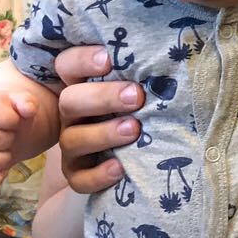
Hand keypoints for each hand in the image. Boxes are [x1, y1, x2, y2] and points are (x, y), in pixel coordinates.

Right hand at [0, 90, 38, 192]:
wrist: (2, 128)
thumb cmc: (10, 114)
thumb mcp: (20, 101)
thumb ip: (26, 101)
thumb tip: (28, 109)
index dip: (9, 119)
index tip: (15, 121)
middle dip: (8, 140)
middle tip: (11, 137)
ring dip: (3, 159)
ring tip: (6, 151)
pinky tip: (2, 169)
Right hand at [55, 46, 143, 194]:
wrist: (129, 156)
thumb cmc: (141, 108)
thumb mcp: (137, 90)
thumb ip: (140, 77)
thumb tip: (169, 58)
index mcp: (81, 85)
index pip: (68, 65)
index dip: (83, 60)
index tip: (108, 59)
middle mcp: (71, 113)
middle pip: (70, 101)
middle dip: (103, 97)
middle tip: (135, 96)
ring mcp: (72, 144)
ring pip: (73, 139)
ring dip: (103, 134)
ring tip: (134, 129)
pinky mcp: (76, 174)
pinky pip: (79, 178)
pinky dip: (98, 174)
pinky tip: (120, 167)